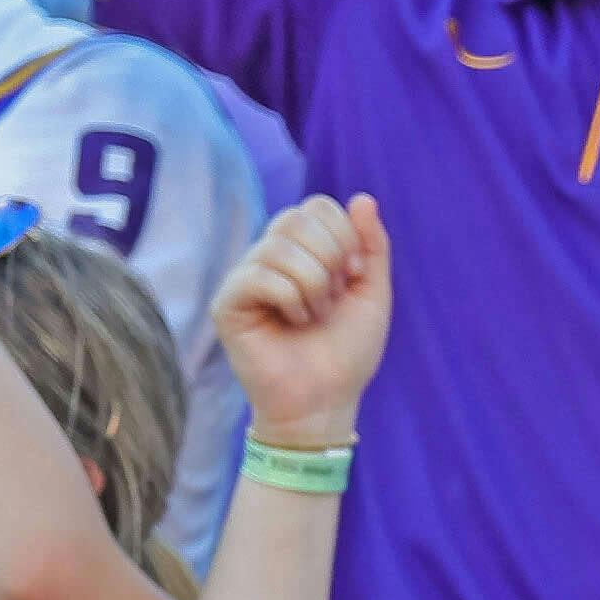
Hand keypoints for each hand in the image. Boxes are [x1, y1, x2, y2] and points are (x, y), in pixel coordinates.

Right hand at [210, 194, 397, 451]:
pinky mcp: (227, 303)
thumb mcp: (372, 293)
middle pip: (296, 217)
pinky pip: (258, 275)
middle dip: (329, 258)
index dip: (344, 235)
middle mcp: (269, 256)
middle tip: (331, 300)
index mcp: (302, 249)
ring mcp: (245, 277)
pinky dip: (289, 298)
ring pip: (279, 246)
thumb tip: (363, 199)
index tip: (352, 276)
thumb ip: (372, 245)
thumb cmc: (346, 352)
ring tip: (313, 316)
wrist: (326, 401)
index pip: (317, 207)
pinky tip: (292, 323)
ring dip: (312, 284)